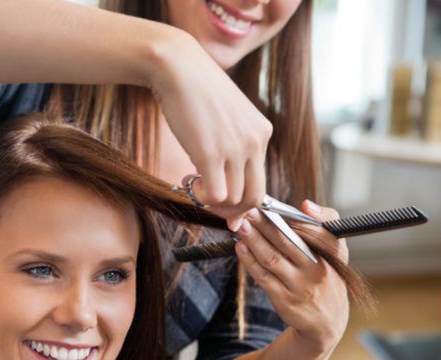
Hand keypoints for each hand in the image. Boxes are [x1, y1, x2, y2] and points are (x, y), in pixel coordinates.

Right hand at [152, 33, 271, 228]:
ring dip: (211, 200)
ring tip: (192, 181)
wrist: (178, 68)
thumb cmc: (194, 90)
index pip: (261, 180)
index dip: (242, 198)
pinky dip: (201, 197)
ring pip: (234, 199)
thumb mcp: (225, 116)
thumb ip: (231, 142)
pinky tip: (187, 180)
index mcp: (262, 132)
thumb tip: (222, 175)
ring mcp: (236, 149)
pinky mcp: (212, 154)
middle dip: (232, 209)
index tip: (222, 200)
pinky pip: (215, 195)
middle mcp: (255, 142)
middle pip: (254, 197)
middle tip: (208, 201)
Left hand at [233, 201, 349, 352]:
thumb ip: (324, 223)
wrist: (326, 320)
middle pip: (287, 242)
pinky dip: (250, 261)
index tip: (272, 206)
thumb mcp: (335, 251)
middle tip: (249, 211)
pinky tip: (240, 248)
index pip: (316, 232)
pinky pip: (264, 277)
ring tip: (241, 226)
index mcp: (331, 254)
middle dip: (265, 225)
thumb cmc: (326, 275)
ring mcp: (299, 287)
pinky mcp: (284, 300)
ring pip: (272, 259)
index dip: (293, 218)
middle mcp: (316, 270)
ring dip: (254, 241)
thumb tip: (305, 205)